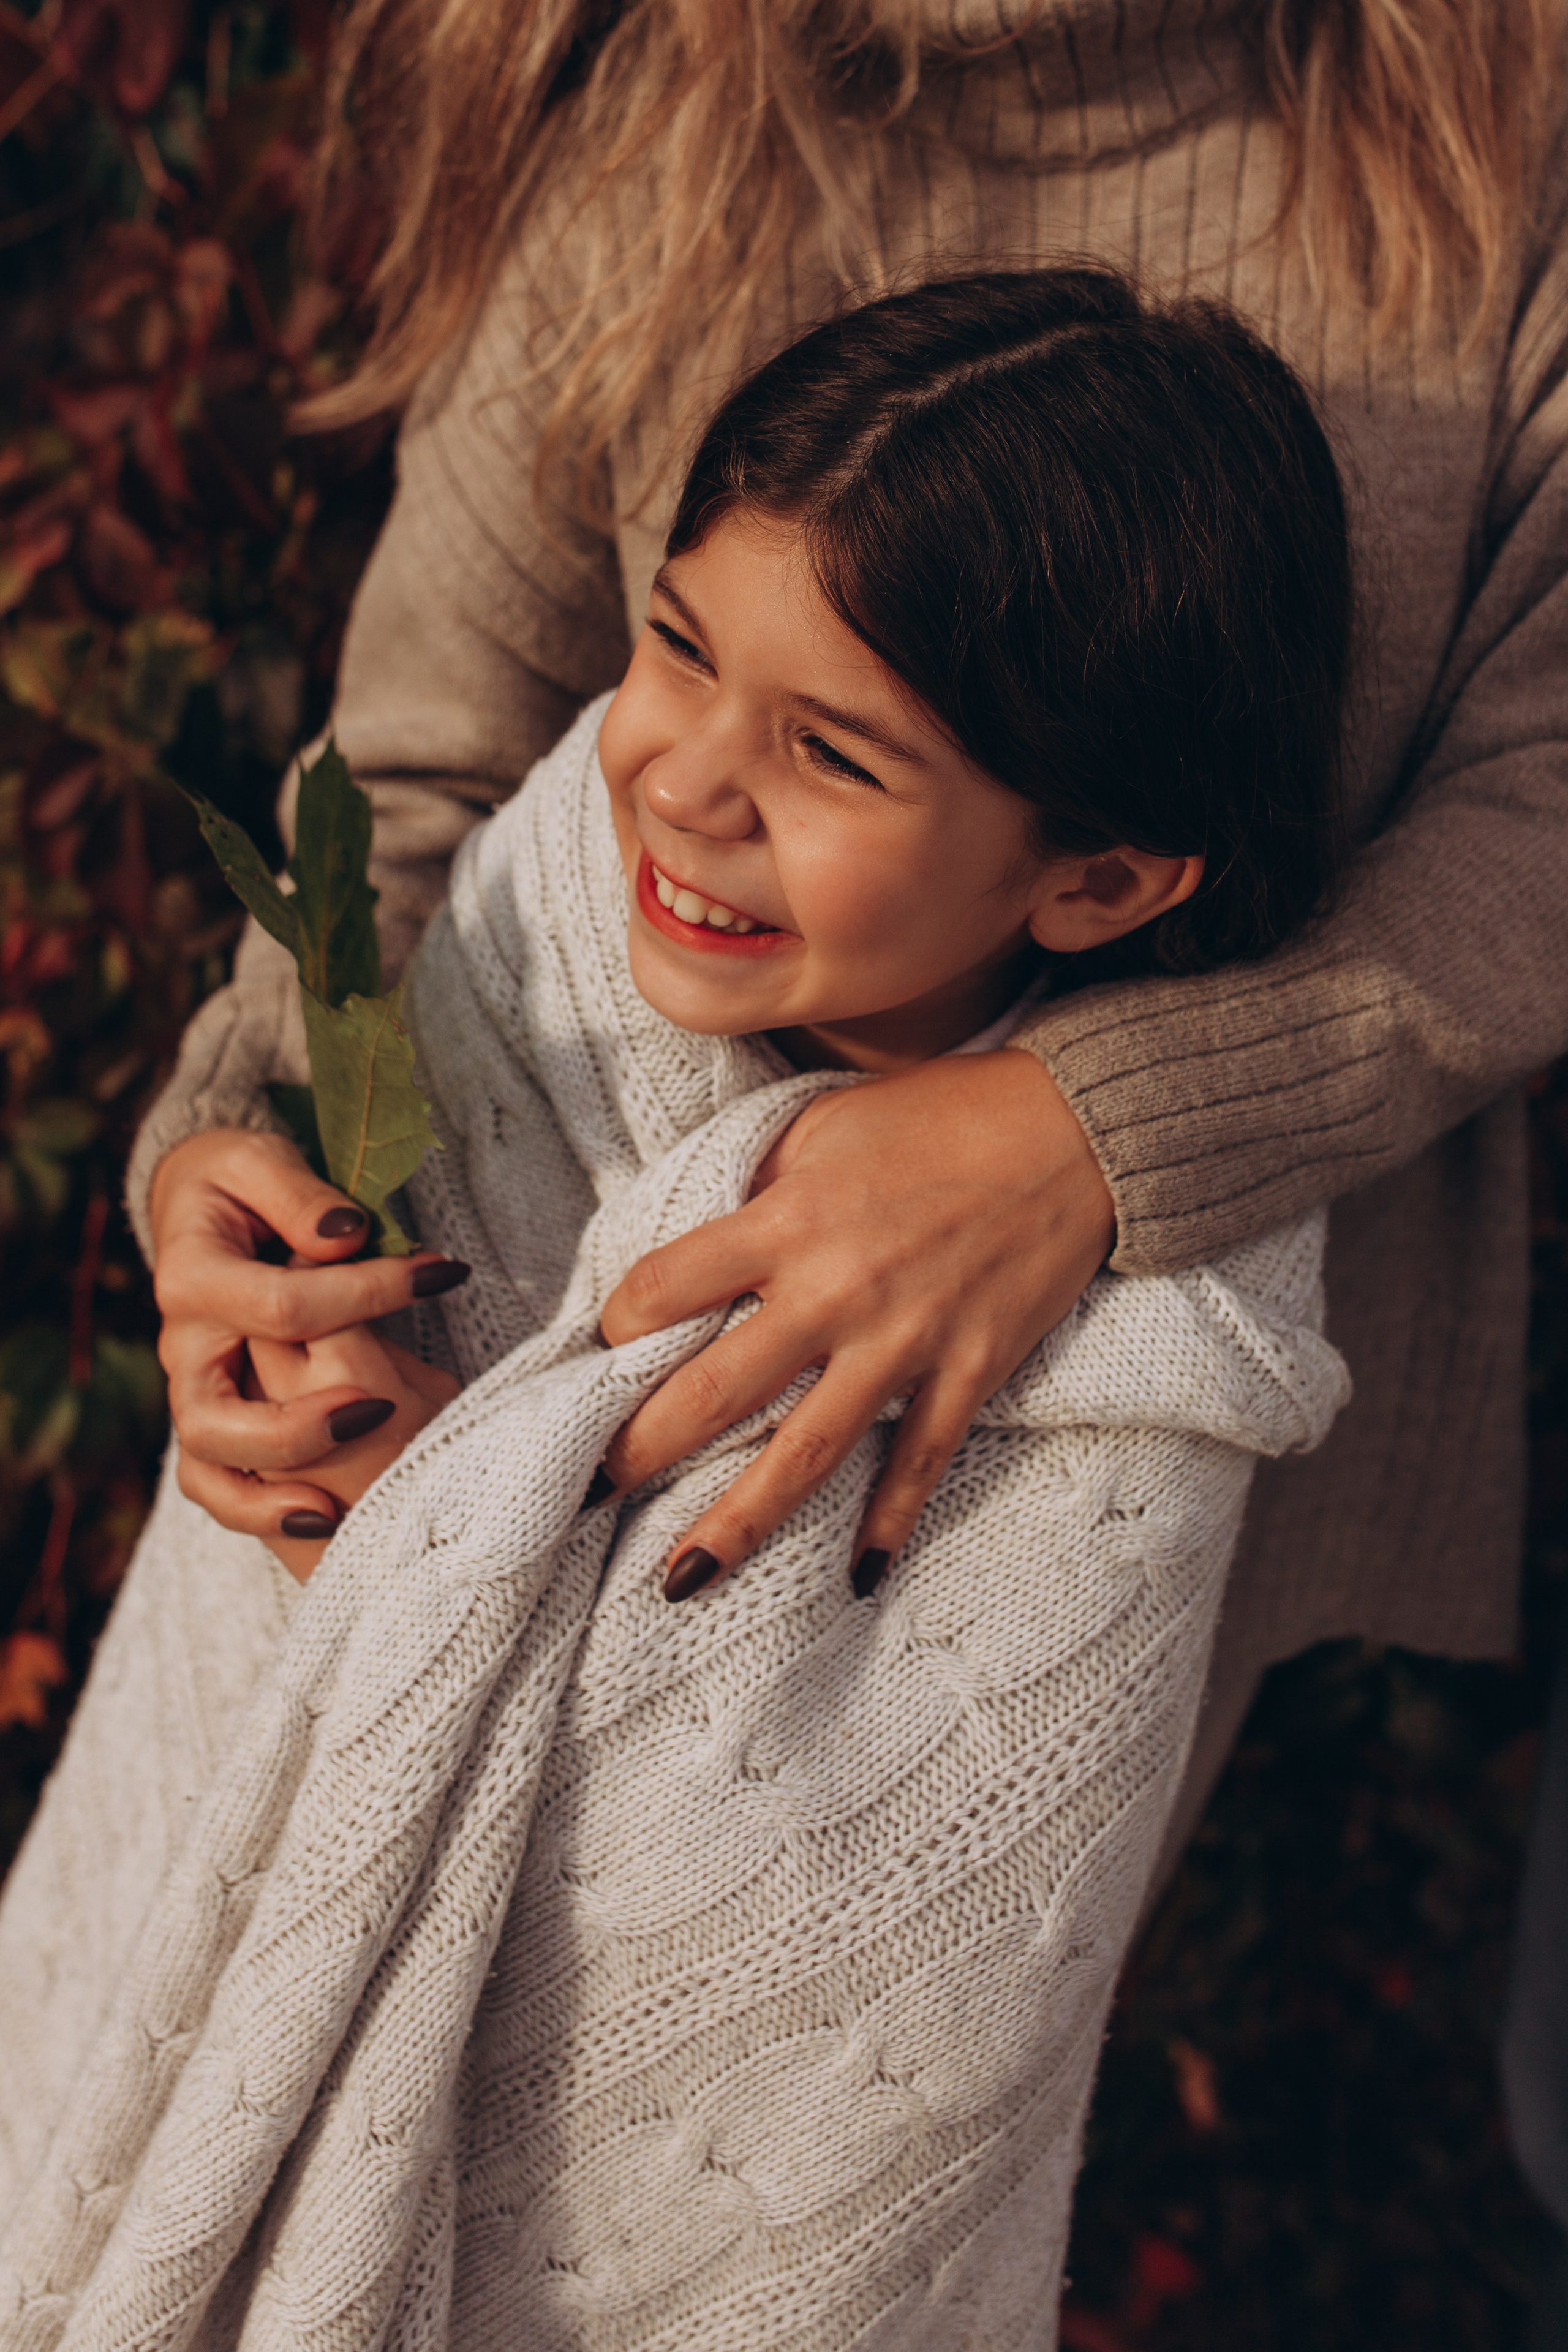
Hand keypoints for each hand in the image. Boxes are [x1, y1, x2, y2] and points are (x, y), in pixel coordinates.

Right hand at [152, 1127, 469, 1546]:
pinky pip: (216, 1483)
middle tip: (379, 1411)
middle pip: (216, 1414)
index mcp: (192, 1277)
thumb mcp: (260, 1162)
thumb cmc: (236, 1180)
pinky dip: (256, 1511)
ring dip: (269, 1491)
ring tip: (337, 1507)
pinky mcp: (214, 1416)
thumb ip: (299, 1198)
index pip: (280, 1305)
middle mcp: (184, 1346)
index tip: (438, 1275)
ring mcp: (195, 1389)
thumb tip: (346, 1236)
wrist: (194, 1204)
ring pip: (210, 1464)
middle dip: (296, 1428)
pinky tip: (321, 1520)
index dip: (367, 1291)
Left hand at [598, 1050, 1114, 1598]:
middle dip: (640, 1450)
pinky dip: (889, 1521)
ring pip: (804, 1453)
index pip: (665, 1287)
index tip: (597, 1356)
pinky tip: (858, 1575)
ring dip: (737, 1523)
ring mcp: (906, 1340)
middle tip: (586, 1492)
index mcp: (789, 1220)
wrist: (1077, 1128)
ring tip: (677, 1580)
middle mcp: (836, 1290)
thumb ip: (758, 1184)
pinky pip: (919, 1463)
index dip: (615, 1327)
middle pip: (715, 1391)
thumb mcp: (826, 1125)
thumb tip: (698, 1237)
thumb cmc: (941, 1116)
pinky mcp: (970, 1368)